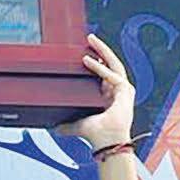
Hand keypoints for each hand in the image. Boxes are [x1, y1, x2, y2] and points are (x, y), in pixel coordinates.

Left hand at [58, 34, 135, 151]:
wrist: (106, 142)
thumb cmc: (96, 135)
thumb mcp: (78, 125)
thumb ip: (67, 126)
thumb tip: (53, 129)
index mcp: (109, 95)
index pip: (104, 72)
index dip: (97, 60)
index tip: (85, 50)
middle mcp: (118, 91)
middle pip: (110, 63)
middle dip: (101, 49)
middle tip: (89, 37)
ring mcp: (124, 90)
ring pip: (114, 64)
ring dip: (103, 50)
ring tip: (92, 40)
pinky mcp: (126, 91)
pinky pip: (113, 75)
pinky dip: (100, 68)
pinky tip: (88, 61)